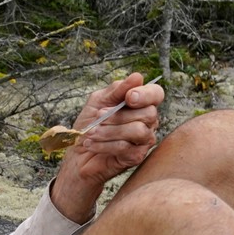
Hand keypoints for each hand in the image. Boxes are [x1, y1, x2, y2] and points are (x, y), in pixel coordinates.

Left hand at [50, 73, 163, 222]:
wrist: (77, 153)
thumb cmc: (89, 124)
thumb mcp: (98, 101)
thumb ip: (117, 89)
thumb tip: (137, 77)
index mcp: (140, 104)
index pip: (156, 94)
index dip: (146, 94)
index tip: (128, 98)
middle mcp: (147, 122)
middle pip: (148, 113)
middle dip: (119, 115)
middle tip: (99, 116)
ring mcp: (144, 140)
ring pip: (138, 130)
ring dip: (110, 131)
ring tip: (91, 133)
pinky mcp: (136, 157)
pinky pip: (126, 147)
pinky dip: (105, 144)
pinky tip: (92, 144)